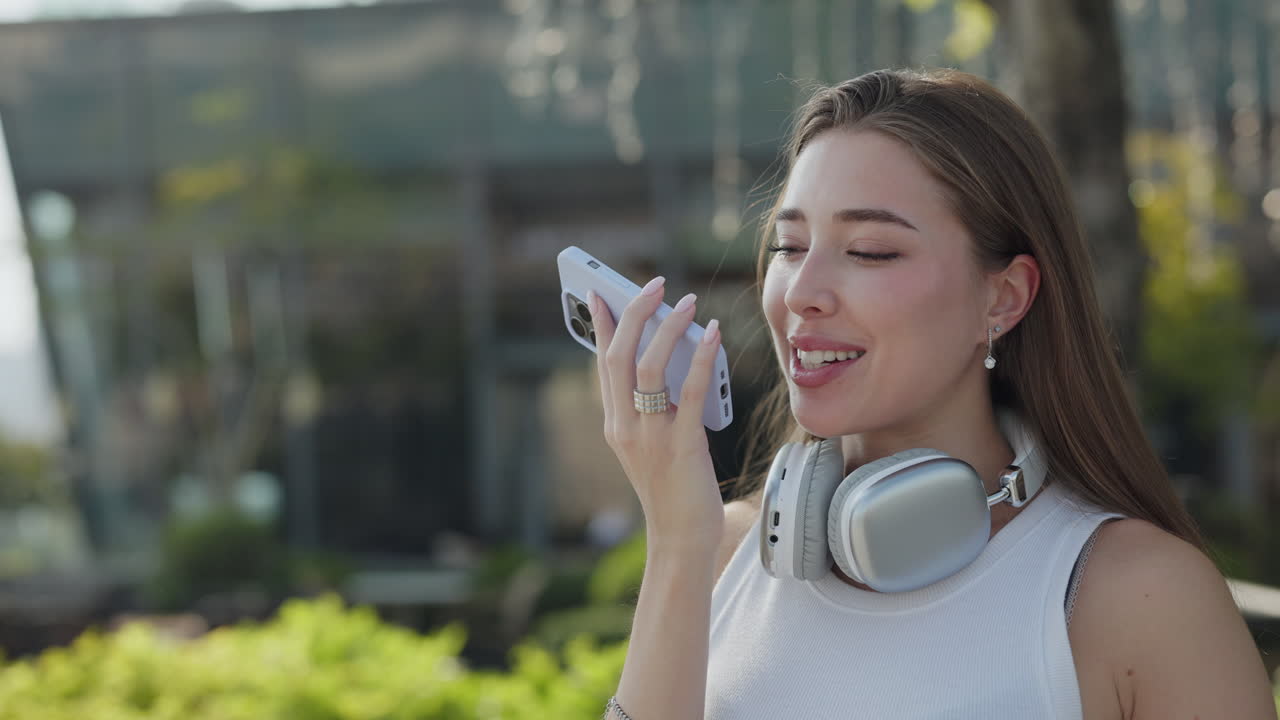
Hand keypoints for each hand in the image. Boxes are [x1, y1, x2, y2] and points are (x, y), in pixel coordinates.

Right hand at [590, 277, 725, 551]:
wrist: (681, 538)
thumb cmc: (673, 489)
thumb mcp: (653, 443)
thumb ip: (655, 406)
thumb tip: (675, 356)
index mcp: (614, 424)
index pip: (602, 363)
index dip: (599, 325)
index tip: (599, 293)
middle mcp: (624, 426)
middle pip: (619, 356)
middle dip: (634, 313)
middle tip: (654, 285)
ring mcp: (649, 436)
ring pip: (648, 367)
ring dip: (667, 327)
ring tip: (686, 301)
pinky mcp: (681, 445)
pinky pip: (688, 391)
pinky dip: (700, 357)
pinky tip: (712, 335)